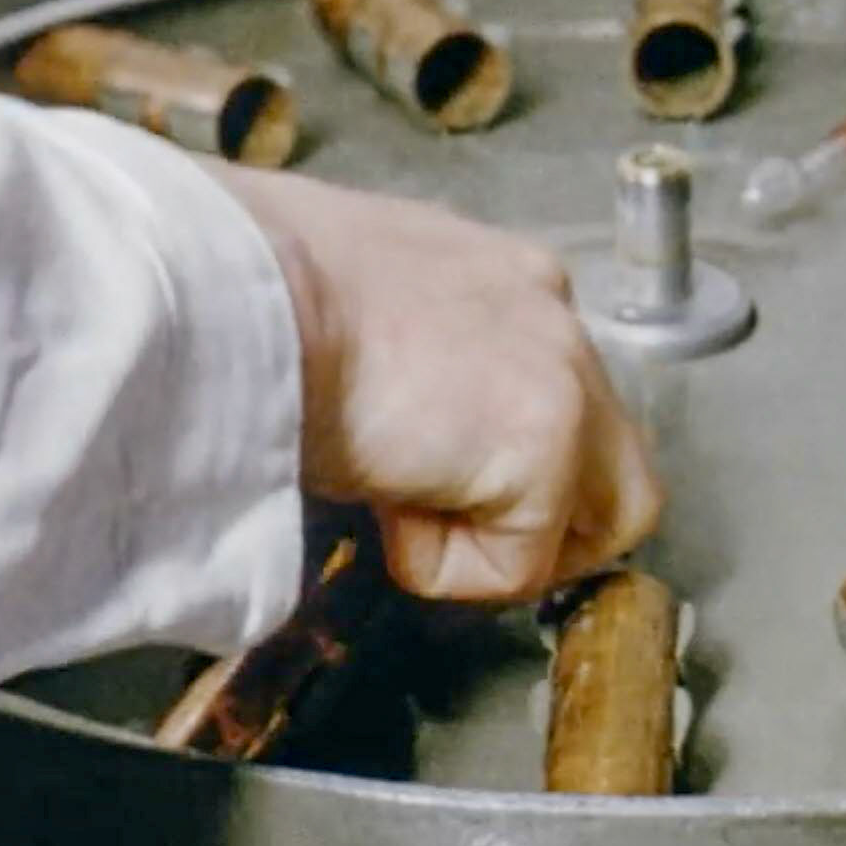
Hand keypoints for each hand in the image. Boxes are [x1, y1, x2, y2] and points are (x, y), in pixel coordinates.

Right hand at [212, 165, 662, 601]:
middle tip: (449, 530)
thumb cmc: (244, 295)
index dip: (501, 456)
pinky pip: (519, 564)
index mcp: (505, 278)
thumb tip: (399, 425)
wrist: (230, 289)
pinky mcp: (546, 442)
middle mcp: (554, 314)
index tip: (431, 476)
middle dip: (546, 520)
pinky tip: (381, 508)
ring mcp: (564, 374)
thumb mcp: (348, 311)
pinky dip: (445, 567)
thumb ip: (410, 363)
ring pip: (605, 517)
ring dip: (510, 548)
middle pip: (615, 460)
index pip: (556, 387)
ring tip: (408, 520)